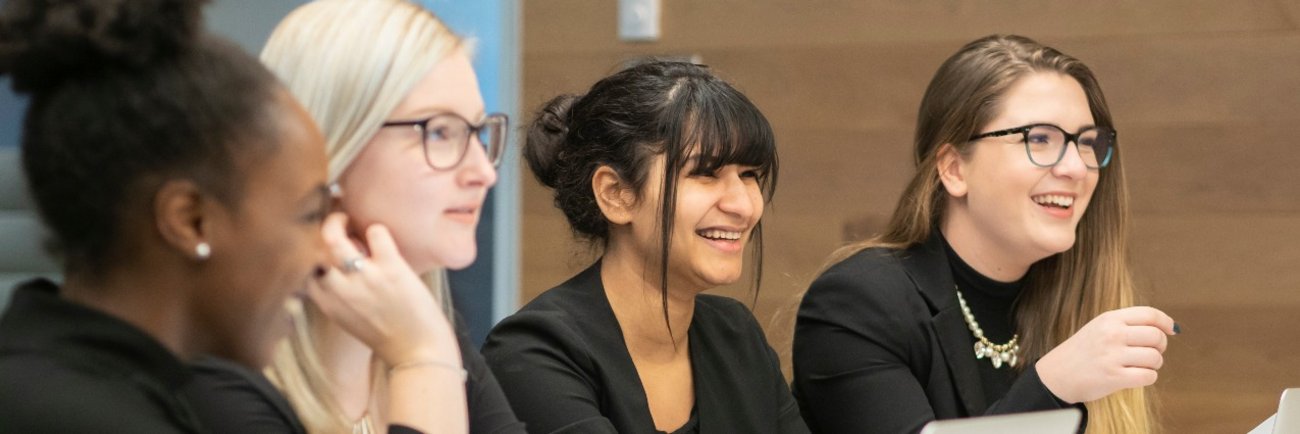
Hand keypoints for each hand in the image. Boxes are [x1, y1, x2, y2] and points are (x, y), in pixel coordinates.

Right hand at [308, 212, 460, 367]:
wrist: (418, 353)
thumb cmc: (388, 337)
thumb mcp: (350, 320)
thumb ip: (339, 297)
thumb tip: (339, 268)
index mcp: (328, 304)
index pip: (301, 269)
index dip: (308, 252)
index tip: (320, 243)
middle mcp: (340, 289)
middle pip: (312, 249)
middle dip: (321, 230)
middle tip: (336, 222)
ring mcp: (364, 278)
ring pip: (334, 237)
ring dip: (339, 221)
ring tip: (348, 218)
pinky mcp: (391, 269)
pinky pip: (377, 233)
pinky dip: (377, 229)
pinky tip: (381, 237)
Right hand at [1035, 306, 1175, 403]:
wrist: (1057, 374)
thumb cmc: (1083, 351)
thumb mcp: (1099, 327)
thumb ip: (1128, 324)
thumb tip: (1169, 328)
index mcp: (1109, 319)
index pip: (1149, 314)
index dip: (1166, 322)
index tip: (1172, 330)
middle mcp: (1112, 334)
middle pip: (1156, 336)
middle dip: (1161, 347)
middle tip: (1150, 352)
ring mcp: (1112, 356)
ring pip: (1155, 358)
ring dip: (1154, 364)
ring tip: (1140, 366)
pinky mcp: (1114, 377)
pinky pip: (1148, 376)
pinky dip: (1148, 378)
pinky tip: (1136, 376)